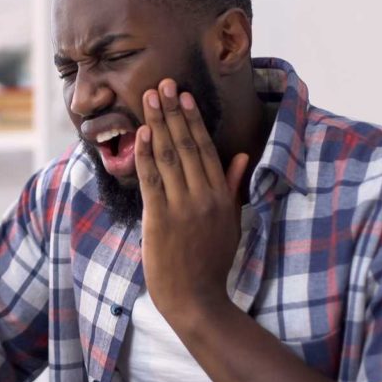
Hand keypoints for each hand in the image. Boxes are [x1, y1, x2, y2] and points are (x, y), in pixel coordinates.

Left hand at [134, 78, 248, 324]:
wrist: (195, 298)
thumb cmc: (212, 260)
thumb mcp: (231, 221)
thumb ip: (232, 186)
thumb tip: (241, 156)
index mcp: (221, 196)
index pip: (204, 148)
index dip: (192, 119)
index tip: (183, 95)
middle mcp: (203, 197)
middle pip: (186, 145)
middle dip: (173, 112)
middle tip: (162, 84)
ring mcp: (181, 207)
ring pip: (168, 157)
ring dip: (156, 125)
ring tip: (148, 98)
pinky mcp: (159, 219)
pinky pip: (151, 180)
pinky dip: (145, 155)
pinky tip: (140, 134)